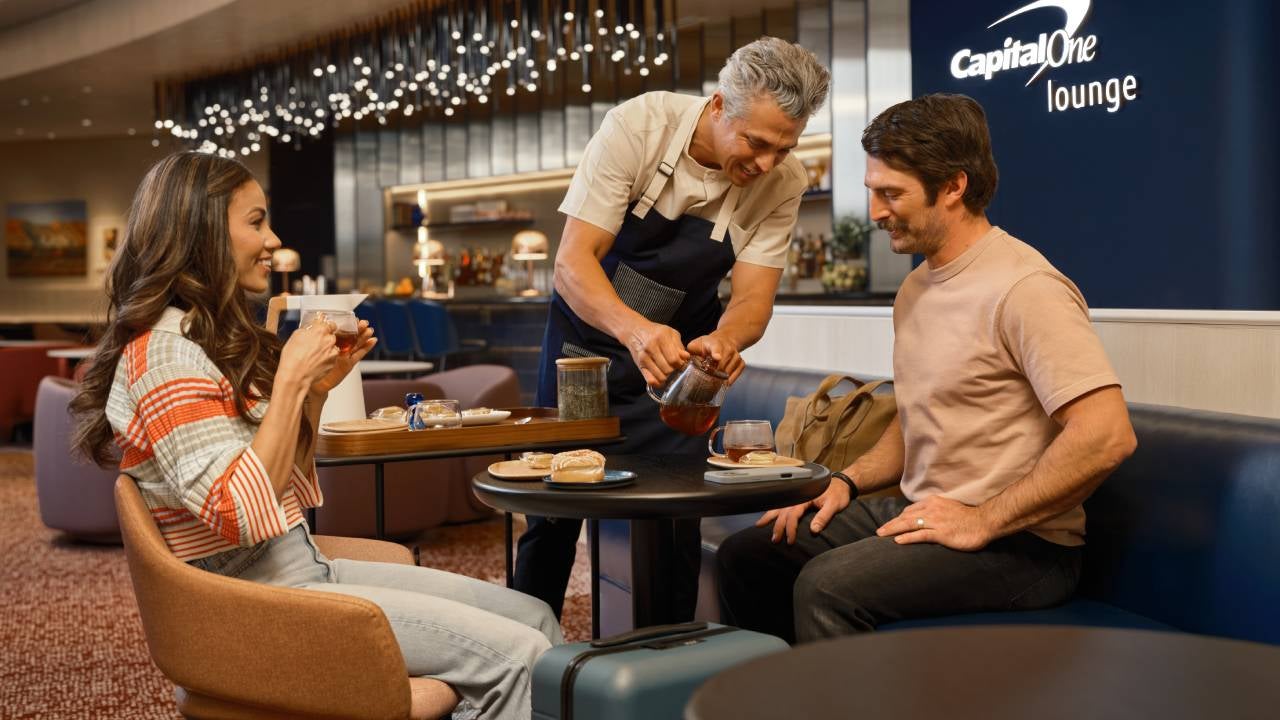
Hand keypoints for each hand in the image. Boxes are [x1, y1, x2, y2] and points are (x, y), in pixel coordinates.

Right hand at [278, 318, 339, 392]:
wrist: (295, 376)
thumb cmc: (292, 357)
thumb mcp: (296, 336)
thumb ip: (308, 328)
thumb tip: (312, 326)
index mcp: (320, 330)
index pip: (328, 322)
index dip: (323, 326)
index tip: (321, 327)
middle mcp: (329, 340)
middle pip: (331, 334)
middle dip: (325, 337)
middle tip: (315, 343)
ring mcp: (333, 352)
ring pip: (332, 346)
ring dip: (326, 348)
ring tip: (314, 354)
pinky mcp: (333, 362)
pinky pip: (332, 357)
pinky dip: (327, 358)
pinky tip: (316, 361)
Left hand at [311, 320, 377, 394]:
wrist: (309, 381)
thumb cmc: (306, 364)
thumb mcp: (309, 344)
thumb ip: (316, 333)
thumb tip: (319, 319)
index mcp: (328, 341)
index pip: (340, 330)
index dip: (347, 324)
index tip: (353, 319)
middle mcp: (338, 348)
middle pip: (350, 336)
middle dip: (358, 329)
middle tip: (364, 323)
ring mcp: (344, 356)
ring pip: (356, 343)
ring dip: (363, 336)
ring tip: (369, 330)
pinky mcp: (348, 364)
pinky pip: (358, 355)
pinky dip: (366, 348)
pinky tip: (372, 341)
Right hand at [623, 320, 688, 386]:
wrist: (635, 331)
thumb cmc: (656, 332)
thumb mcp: (670, 333)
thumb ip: (679, 346)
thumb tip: (686, 357)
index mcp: (661, 337)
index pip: (674, 359)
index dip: (680, 364)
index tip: (681, 363)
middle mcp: (651, 347)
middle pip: (668, 369)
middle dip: (674, 370)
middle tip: (674, 367)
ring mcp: (644, 357)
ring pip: (660, 376)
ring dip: (667, 376)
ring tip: (668, 370)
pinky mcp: (640, 366)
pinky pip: (650, 380)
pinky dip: (658, 383)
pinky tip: (661, 377)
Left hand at [688, 334, 744, 384]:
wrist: (724, 339)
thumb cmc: (707, 344)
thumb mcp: (696, 344)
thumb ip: (690, 351)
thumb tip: (684, 359)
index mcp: (714, 343)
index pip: (717, 348)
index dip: (716, 353)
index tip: (717, 358)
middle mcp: (728, 348)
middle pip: (722, 364)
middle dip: (714, 373)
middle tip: (708, 378)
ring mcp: (736, 355)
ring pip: (729, 371)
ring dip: (721, 378)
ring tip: (714, 380)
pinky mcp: (741, 362)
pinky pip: (737, 373)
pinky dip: (730, 380)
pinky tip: (724, 382)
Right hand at [754, 481, 850, 543]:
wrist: (842, 483)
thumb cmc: (838, 494)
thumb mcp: (834, 505)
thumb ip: (823, 517)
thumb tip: (813, 530)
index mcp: (804, 497)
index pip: (793, 515)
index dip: (790, 529)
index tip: (789, 541)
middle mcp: (797, 496)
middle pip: (783, 512)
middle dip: (777, 527)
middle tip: (774, 540)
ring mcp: (796, 496)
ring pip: (779, 507)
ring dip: (769, 517)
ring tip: (759, 525)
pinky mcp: (798, 497)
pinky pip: (782, 504)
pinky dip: (773, 509)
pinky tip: (767, 514)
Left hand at [876, 496, 992, 550]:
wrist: (985, 522)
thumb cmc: (968, 518)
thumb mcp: (948, 508)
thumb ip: (936, 511)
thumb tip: (925, 517)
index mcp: (933, 502)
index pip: (910, 510)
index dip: (898, 518)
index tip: (890, 524)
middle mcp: (932, 509)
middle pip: (906, 517)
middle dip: (891, 524)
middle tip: (879, 531)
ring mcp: (936, 521)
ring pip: (909, 524)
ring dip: (893, 529)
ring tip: (881, 535)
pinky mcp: (941, 533)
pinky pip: (920, 535)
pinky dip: (907, 538)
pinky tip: (897, 541)